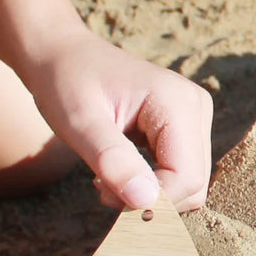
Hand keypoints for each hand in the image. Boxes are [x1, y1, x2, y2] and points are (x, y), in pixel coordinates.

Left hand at [25, 30, 212, 210]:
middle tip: (100, 188)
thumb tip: (146, 202)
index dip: (151, 201)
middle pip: (193, 184)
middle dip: (148, 200)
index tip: (104, 195)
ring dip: (147, 195)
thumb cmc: (66, 82)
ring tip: (105, 178)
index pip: (187, 177)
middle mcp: (195, 106)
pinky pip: (179, 172)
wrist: (60, 54)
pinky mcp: (183, 126)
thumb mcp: (80, 123)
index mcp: (177, 102)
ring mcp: (193, 115)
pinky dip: (150, 184)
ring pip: (188, 183)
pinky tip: (117, 170)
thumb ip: (113, 161)